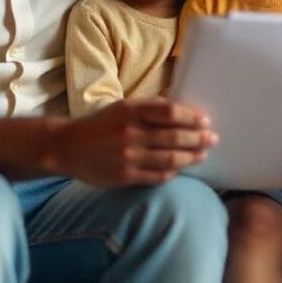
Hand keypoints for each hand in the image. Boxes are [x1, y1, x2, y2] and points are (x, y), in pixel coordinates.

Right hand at [55, 97, 217, 186]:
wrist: (67, 147)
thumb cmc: (100, 124)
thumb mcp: (122, 107)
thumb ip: (149, 107)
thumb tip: (180, 107)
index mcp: (131, 111)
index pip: (169, 112)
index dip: (191, 117)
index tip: (205, 120)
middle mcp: (131, 132)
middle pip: (174, 136)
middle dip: (198, 138)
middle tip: (213, 138)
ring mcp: (128, 156)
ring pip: (170, 158)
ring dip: (191, 156)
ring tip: (203, 154)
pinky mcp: (125, 175)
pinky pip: (156, 175)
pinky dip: (172, 172)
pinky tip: (180, 169)